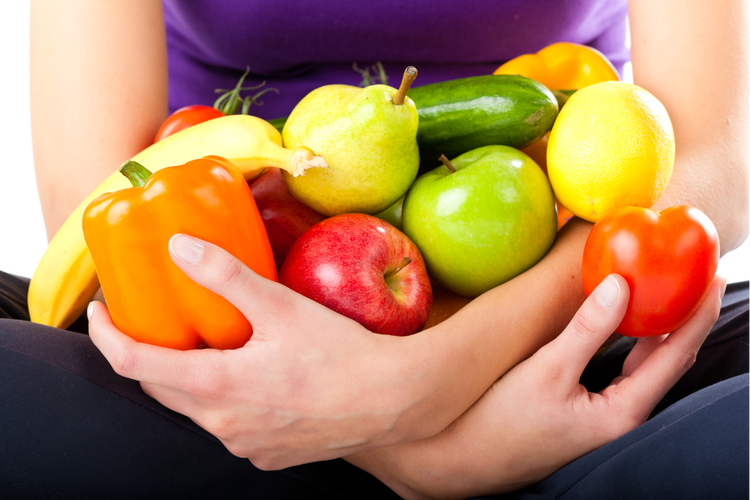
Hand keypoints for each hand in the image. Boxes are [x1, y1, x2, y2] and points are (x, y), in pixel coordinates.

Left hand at [88, 234, 426, 469]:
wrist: (392, 401)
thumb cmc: (339, 354)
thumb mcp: (280, 307)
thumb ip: (225, 275)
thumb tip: (178, 245)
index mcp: (217, 387)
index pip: (134, 364)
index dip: (106, 335)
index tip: (99, 311)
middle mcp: (222, 424)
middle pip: (160, 388)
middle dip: (144, 355)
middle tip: (151, 322)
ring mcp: (245, 445)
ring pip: (195, 409)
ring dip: (187, 377)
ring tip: (204, 344)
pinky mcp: (267, 455)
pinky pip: (228, 426)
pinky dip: (222, 399)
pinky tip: (248, 377)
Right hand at [348, 274, 725, 499]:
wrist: (466, 458)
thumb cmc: (503, 421)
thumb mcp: (547, 370)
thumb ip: (588, 329)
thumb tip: (621, 284)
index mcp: (623, 410)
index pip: (676, 354)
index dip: (698, 314)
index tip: (713, 277)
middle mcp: (623, 414)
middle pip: (668, 358)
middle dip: (685, 316)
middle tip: (694, 274)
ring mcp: (605, 412)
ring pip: (645, 363)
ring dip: (659, 326)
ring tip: (666, 289)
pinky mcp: (586, 408)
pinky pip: (623, 367)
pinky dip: (631, 339)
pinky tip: (625, 320)